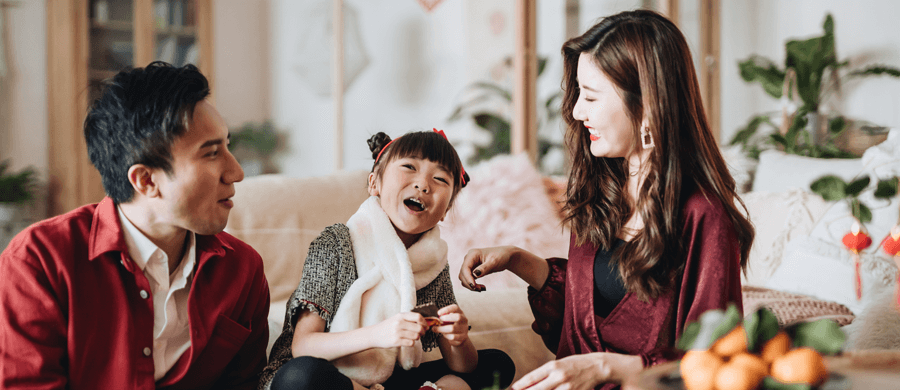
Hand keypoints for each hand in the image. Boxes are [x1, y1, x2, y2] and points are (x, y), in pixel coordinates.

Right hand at [369, 312, 426, 348]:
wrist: (373, 335)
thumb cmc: (386, 327)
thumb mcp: (396, 318)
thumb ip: (407, 319)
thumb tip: (423, 322)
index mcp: (400, 316)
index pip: (418, 317)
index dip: (424, 322)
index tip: (425, 326)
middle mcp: (399, 323)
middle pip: (419, 328)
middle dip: (423, 332)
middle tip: (422, 333)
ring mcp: (397, 332)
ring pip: (416, 336)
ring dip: (417, 338)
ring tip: (413, 337)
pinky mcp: (396, 341)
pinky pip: (411, 343)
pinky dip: (412, 343)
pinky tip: (408, 342)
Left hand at [430, 304, 468, 345]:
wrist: (460, 335)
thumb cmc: (451, 324)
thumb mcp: (448, 319)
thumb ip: (443, 317)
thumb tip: (435, 318)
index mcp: (460, 312)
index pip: (455, 308)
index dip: (447, 309)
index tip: (438, 313)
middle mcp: (464, 320)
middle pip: (458, 317)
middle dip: (446, 318)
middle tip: (438, 321)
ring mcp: (464, 329)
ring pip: (452, 328)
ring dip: (442, 329)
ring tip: (436, 329)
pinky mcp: (463, 337)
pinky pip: (452, 337)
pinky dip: (446, 336)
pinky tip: (443, 334)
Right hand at [458, 246, 518, 291]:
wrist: (506, 256)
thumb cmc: (501, 256)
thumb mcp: (494, 262)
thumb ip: (485, 268)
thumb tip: (475, 274)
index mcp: (472, 254)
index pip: (465, 268)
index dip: (468, 278)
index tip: (474, 286)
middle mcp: (469, 259)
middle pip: (462, 274)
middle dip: (469, 283)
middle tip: (480, 289)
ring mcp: (470, 265)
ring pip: (464, 278)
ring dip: (471, 285)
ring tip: (482, 288)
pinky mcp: (472, 270)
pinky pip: (469, 279)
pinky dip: (473, 285)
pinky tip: (482, 287)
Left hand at [511, 353, 640, 389]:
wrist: (598, 367)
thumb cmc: (576, 364)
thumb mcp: (558, 364)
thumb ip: (543, 374)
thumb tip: (527, 385)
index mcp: (553, 366)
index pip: (533, 377)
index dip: (521, 385)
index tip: (513, 388)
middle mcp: (559, 377)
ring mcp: (568, 388)